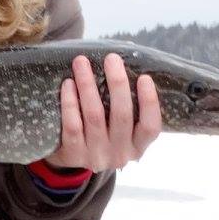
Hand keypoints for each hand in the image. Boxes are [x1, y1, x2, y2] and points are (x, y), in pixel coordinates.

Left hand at [45, 53, 161, 172]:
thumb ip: (125, 104)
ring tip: (81, 62)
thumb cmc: (101, 134)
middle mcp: (120, 154)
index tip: (144, 77)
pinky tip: (68, 84)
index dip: (149, 103)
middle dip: (117, 83)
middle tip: (111, 58)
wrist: (69, 161)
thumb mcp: (118, 129)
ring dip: (88, 85)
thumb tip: (124, 61)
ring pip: (94, 116)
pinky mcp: (72, 154)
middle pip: (121, 115)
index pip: (151, 127)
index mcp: (137, 147)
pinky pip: (72, 124)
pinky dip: (70, 102)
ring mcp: (95, 155)